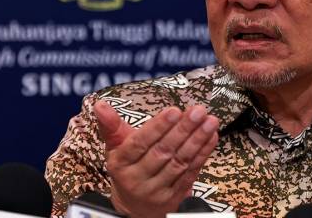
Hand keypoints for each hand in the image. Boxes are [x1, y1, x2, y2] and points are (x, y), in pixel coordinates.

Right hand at [93, 101, 218, 217]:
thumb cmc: (127, 167)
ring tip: (210, 121)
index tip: (174, 110)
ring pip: (179, 162)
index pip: (139, 143)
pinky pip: (191, 172)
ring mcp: (157, 190)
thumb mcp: (116, 146)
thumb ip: (111, 125)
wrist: (134, 207)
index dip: (158, 127)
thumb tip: (100, 105)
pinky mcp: (174, 197)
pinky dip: (203, 153)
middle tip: (198, 111)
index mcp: (121, 163)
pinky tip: (212, 136)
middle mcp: (137, 179)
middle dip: (183, 130)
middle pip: (163, 152)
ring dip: (197, 140)